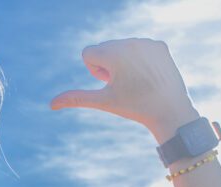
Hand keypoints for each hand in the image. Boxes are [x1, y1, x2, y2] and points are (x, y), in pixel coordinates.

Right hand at [51, 38, 198, 141]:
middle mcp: (129, 42)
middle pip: (105, 48)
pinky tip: (149, 75)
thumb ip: (76, 98)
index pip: (88, 53)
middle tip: (125, 84)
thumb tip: (51, 104)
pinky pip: (140, 47)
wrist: (169, 110)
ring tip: (138, 81)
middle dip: (109, 65)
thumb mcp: (103, 101)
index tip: (110, 83)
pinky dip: (140, 60)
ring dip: (124, 62)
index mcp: (113, 53)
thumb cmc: (134, 107)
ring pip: (122, 47)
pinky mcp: (159, 45)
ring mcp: (146, 42)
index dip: (95, 71)